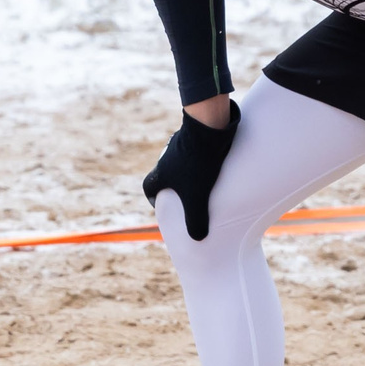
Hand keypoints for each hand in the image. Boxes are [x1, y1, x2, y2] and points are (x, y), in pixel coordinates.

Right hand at [144, 107, 239, 240]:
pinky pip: (195, 151)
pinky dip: (201, 159)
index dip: (155, 199)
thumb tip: (197, 238)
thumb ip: (195, 219)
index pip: (149, 188)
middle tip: (186, 196)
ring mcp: (179, 145)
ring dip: (188, 172)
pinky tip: (215, 164)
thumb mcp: (197, 196)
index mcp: (161, 173)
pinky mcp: (195, 136)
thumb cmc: (199, 164)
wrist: (209, 127)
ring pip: (180, 163)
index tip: (164, 206)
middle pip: (165, 176)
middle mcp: (166, 158)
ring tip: (204, 182)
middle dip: (174, 187)